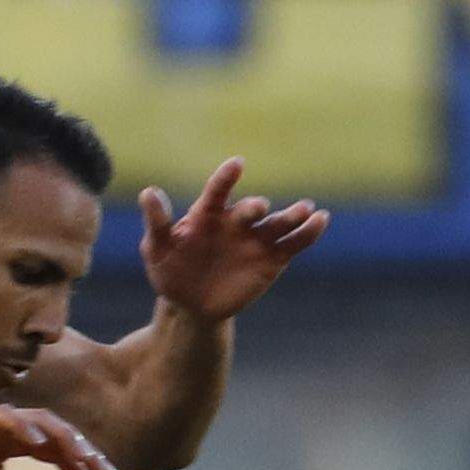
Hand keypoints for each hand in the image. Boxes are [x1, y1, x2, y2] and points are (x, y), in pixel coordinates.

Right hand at [0, 403, 116, 469]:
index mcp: (16, 441)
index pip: (57, 446)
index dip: (81, 463)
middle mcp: (8, 429)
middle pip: (55, 430)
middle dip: (82, 449)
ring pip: (37, 418)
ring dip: (62, 437)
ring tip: (81, 459)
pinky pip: (2, 418)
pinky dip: (22, 427)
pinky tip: (40, 445)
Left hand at [139, 158, 330, 324]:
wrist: (191, 304)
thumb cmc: (170, 270)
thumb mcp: (156, 249)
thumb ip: (156, 222)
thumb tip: (148, 193)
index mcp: (208, 215)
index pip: (218, 191)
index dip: (226, 178)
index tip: (237, 165)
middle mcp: (235, 222)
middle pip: (250, 211)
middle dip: (255, 208)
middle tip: (260, 208)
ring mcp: (255, 240)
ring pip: (278, 224)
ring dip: (293, 216)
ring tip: (308, 210)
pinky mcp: (272, 259)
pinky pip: (293, 244)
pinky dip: (308, 233)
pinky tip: (321, 221)